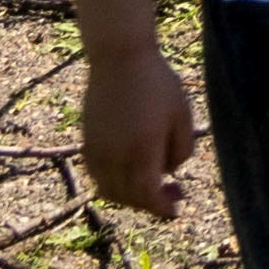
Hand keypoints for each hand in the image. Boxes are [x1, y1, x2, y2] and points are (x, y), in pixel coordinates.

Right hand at [80, 29, 191, 223]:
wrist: (119, 57)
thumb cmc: (157, 82)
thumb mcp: (182, 114)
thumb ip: (182, 149)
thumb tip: (169, 173)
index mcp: (142, 149)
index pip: (147, 195)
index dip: (161, 208)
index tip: (175, 210)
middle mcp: (115, 155)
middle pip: (129, 197)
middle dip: (151, 203)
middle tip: (174, 193)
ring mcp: (97, 150)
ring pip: (109, 191)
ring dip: (131, 196)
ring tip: (152, 183)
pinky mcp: (86, 142)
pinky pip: (97, 176)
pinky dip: (114, 183)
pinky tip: (131, 171)